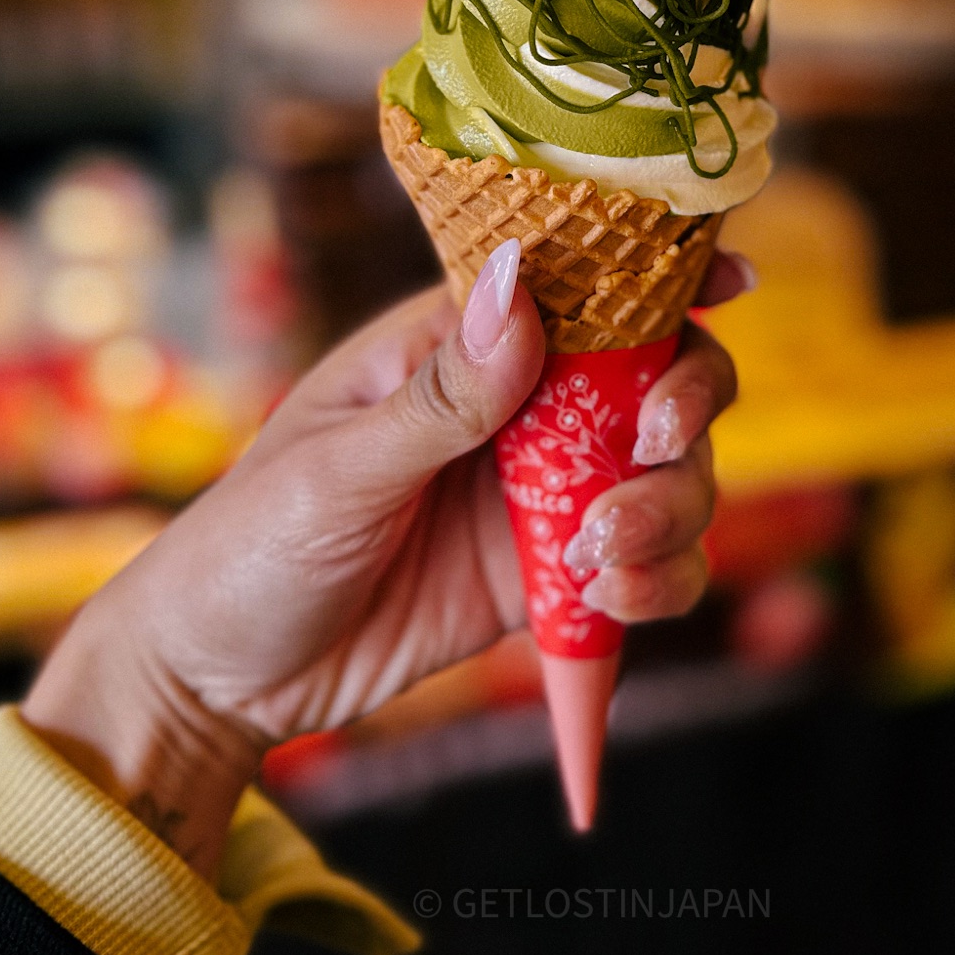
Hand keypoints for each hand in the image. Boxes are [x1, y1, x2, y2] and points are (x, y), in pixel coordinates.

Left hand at [22, 242, 747, 876]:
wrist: (220, 679)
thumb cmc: (251, 543)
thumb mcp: (336, 466)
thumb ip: (441, 394)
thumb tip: (522, 286)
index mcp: (457, 346)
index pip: (580, 288)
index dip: (666, 276)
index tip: (733, 279)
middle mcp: (517, 408)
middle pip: (655, 379)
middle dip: (681, 407)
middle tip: (646, 446)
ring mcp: (541, 492)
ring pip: (667, 476)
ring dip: (668, 510)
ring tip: (601, 558)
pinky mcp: (550, 577)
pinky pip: (646, 566)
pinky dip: (658, 583)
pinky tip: (611, 602)